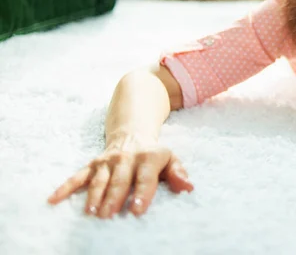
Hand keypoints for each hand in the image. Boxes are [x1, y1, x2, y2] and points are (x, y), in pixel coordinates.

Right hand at [47, 135, 192, 217]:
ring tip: (90, 212)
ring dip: (94, 196)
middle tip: (108, 216)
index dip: (142, 193)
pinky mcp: (93, 165)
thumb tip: (189, 188)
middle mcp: (126, 159)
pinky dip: (65, 188)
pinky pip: (77, 177)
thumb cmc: (153, 155)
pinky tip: (53, 200)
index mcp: (148, 158)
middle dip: (114, 198)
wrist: (132, 133)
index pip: (145, 178)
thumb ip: (178, 174)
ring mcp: (107, 162)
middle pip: (120, 180)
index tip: (136, 209)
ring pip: (99, 180)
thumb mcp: (170, 159)